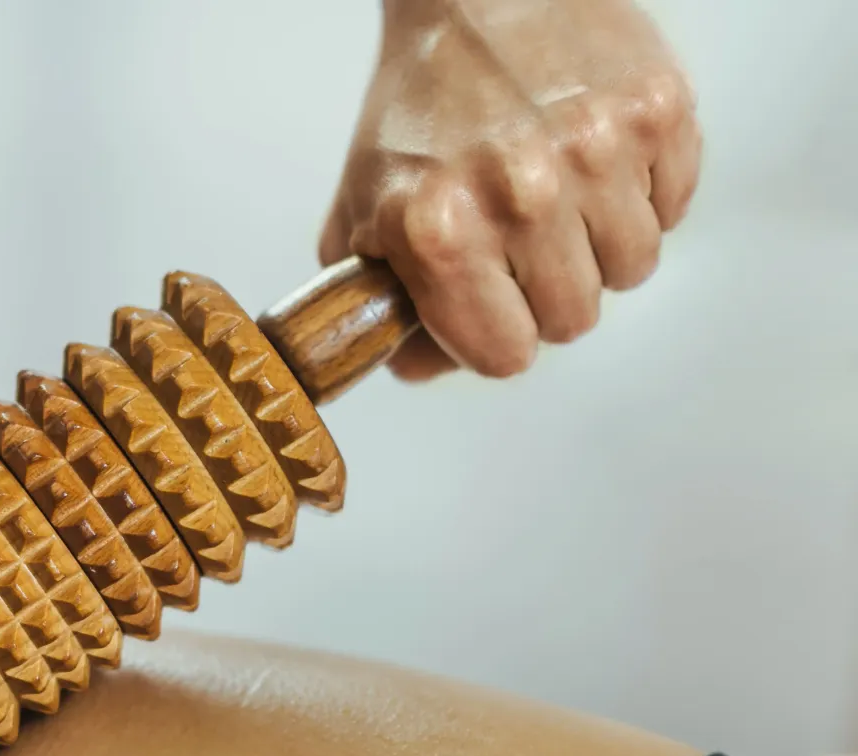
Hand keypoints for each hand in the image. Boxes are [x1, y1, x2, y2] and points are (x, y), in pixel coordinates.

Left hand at [320, 0, 699, 380]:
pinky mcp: (658, 111)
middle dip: (547, 294)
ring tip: (560, 197)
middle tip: (523, 245)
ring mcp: (598, 151)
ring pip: (633, 269)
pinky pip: (675, 206)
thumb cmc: (421, 101)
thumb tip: (420, 367)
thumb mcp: (366, 206)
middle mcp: (522, 194)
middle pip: (574, 319)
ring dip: (600, 248)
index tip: (493, 313)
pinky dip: (644, 196)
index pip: (504, 355)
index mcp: (442, 229)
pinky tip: (597, 161)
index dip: (498, 339)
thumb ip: (381, 303)